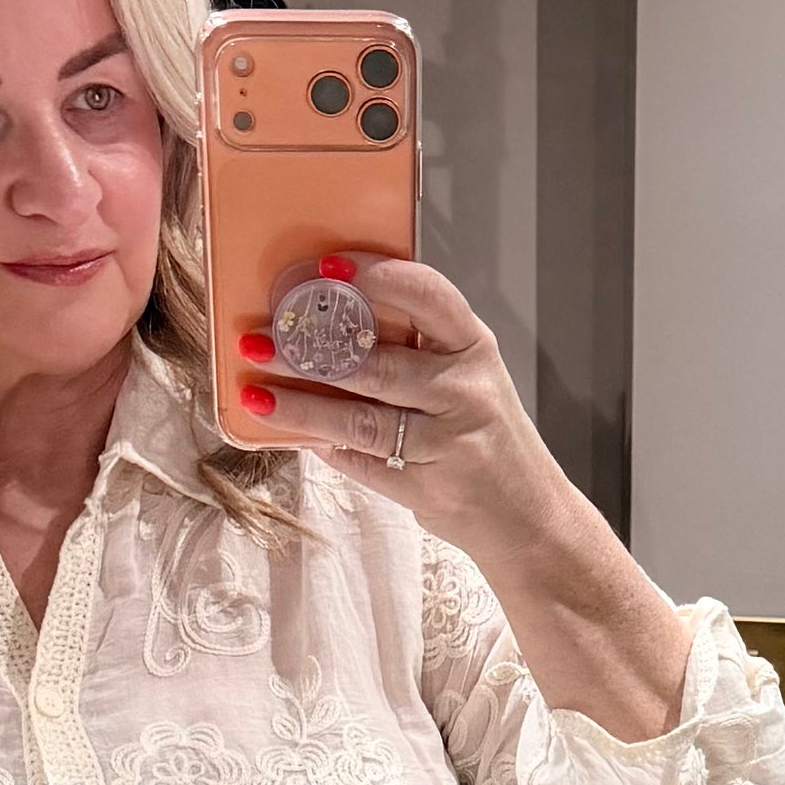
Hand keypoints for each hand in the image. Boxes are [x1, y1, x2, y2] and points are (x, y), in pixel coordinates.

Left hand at [235, 254, 692, 735]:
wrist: (528, 518)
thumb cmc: (486, 439)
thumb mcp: (467, 379)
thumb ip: (417, 352)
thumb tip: (333, 325)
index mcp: (473, 347)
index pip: (425, 294)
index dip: (375, 275)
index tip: (326, 265)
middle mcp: (465, 389)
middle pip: (377, 362)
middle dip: (310, 349)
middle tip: (260, 337)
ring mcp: (447, 442)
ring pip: (361, 419)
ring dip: (302, 406)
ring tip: (256, 394)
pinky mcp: (427, 487)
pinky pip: (365, 464)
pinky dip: (327, 449)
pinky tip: (295, 437)